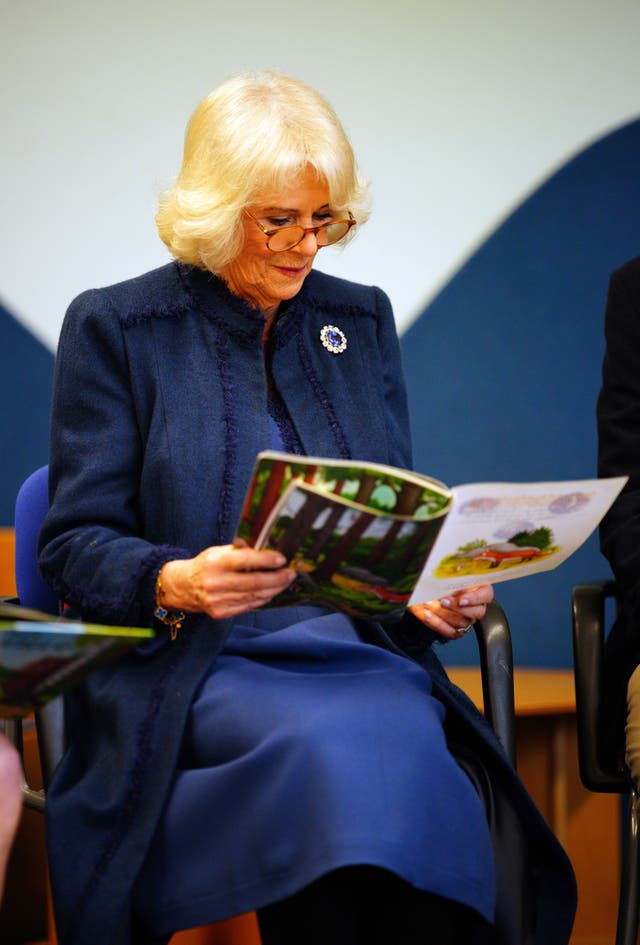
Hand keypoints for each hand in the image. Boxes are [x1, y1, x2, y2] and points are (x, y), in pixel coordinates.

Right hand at [158, 545, 296, 619]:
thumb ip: (240, 551)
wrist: (183, 587)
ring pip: (254, 596)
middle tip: (290, 573)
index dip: (266, 561)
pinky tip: (271, 592)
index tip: (281, 560)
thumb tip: (267, 551)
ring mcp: (218, 600)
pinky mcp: (221, 612)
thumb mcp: (218, 551)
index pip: (245, 561)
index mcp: (215, 563)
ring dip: (274, 589)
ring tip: (285, 582)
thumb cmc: (205, 565)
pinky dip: (263, 598)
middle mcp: (216, 583)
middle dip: (277, 578)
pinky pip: (248, 606)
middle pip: (254, 583)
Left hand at [408, 584, 493, 640]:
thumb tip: (446, 578)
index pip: (486, 595)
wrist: (427, 593)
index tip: (461, 600)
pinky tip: (427, 614)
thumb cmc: (442, 580)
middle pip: (476, 612)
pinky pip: (450, 632)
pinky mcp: (456, 630)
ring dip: (443, 613)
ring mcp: (467, 619)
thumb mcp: (448, 574)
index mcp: (480, 590)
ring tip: (429, 604)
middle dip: (457, 607)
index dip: (475, 598)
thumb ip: (451, 576)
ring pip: (461, 622)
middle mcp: (477, 606)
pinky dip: (437, 624)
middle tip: (443, 601)